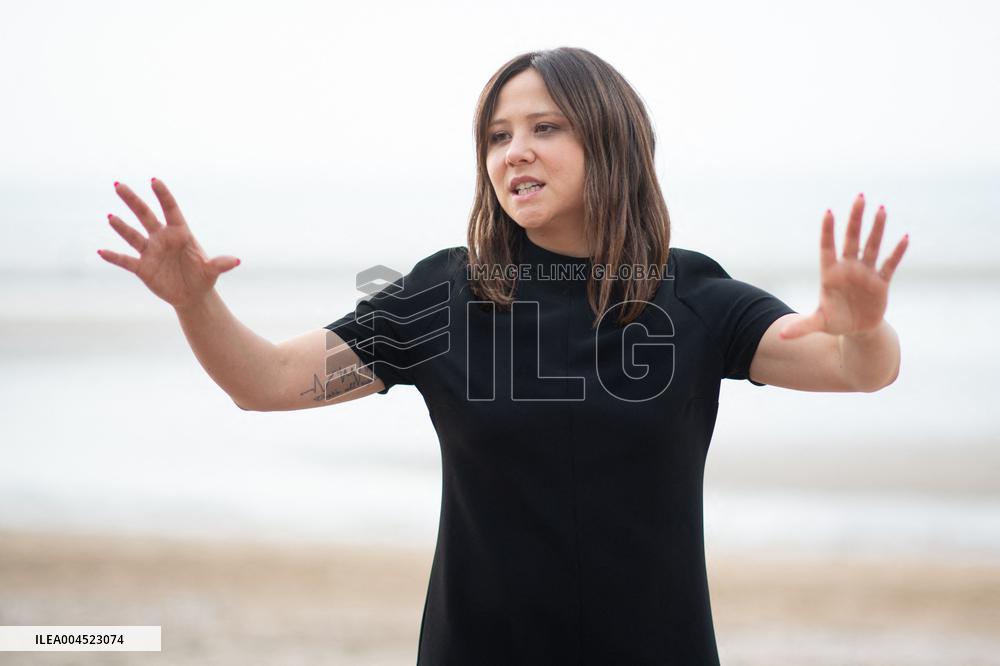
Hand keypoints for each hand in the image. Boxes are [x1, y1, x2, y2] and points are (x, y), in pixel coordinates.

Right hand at [97, 178, 240, 308]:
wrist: (192, 296)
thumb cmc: (202, 277)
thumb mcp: (212, 271)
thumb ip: (220, 264)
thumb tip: (236, 261)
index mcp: (180, 233)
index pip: (170, 209)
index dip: (163, 195)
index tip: (154, 180)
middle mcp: (162, 238)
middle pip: (145, 215)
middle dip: (133, 201)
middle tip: (118, 185)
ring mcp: (150, 251)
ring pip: (133, 235)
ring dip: (121, 227)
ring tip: (110, 217)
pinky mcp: (142, 268)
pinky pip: (125, 260)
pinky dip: (114, 257)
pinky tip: (101, 251)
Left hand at [780, 193, 908, 339]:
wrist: (856, 330)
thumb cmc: (835, 321)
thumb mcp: (818, 324)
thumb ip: (802, 327)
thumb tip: (781, 336)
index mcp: (830, 274)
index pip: (828, 248)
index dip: (828, 232)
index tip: (828, 213)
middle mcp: (848, 268)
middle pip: (852, 239)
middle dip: (855, 220)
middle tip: (860, 197)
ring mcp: (866, 273)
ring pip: (872, 246)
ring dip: (877, 229)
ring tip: (881, 209)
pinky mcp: (881, 282)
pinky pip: (889, 264)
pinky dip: (896, 253)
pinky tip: (904, 237)